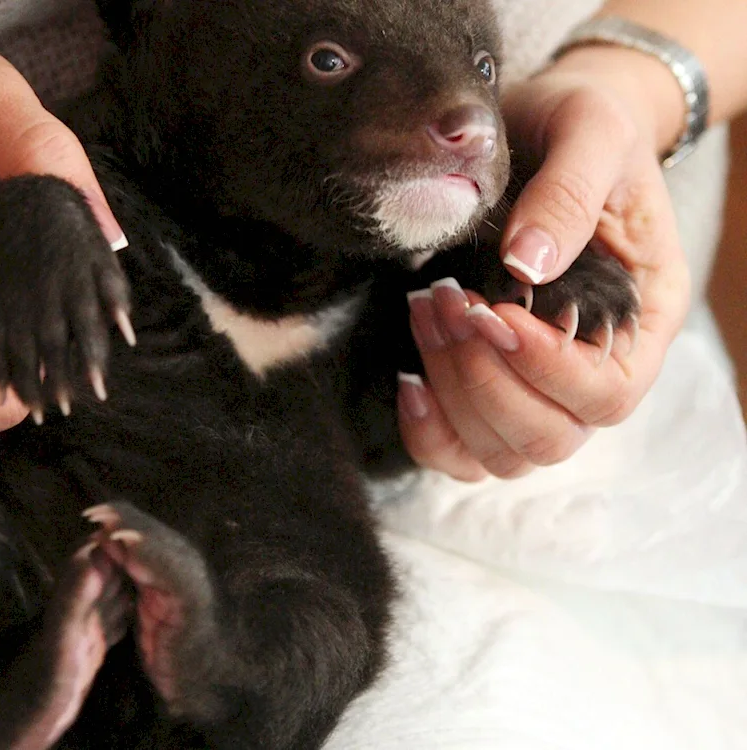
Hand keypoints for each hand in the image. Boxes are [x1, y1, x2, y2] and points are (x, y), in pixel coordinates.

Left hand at [398, 45, 690, 480]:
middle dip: (485, 380)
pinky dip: (428, 431)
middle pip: (550, 436)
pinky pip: (460, 450)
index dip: (546, 367)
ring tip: (427, 309)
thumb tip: (526, 265)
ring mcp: (537, 385)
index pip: (607, 391)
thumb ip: (569, 193)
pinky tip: (409, 376)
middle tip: (447, 300)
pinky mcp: (486, 384)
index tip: (494, 310)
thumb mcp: (591, 133)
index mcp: (641, 319)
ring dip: (453, 395)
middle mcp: (594, 367)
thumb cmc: (582, 127)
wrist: (545, 125)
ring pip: (502, 453)